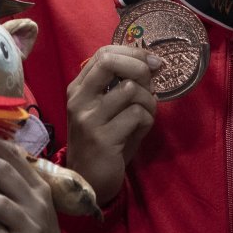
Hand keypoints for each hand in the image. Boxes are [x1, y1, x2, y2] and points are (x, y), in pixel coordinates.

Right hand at [64, 45, 159, 203]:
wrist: (89, 179)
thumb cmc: (104, 140)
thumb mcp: (107, 108)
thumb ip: (122, 84)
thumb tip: (152, 63)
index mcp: (78, 87)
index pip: (104, 53)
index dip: (133, 53)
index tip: (153, 62)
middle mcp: (79, 99)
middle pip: (110, 62)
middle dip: (140, 68)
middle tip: (151, 85)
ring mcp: (89, 118)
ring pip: (131, 90)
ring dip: (148, 101)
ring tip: (146, 114)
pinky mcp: (102, 138)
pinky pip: (137, 114)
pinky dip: (147, 120)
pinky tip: (140, 130)